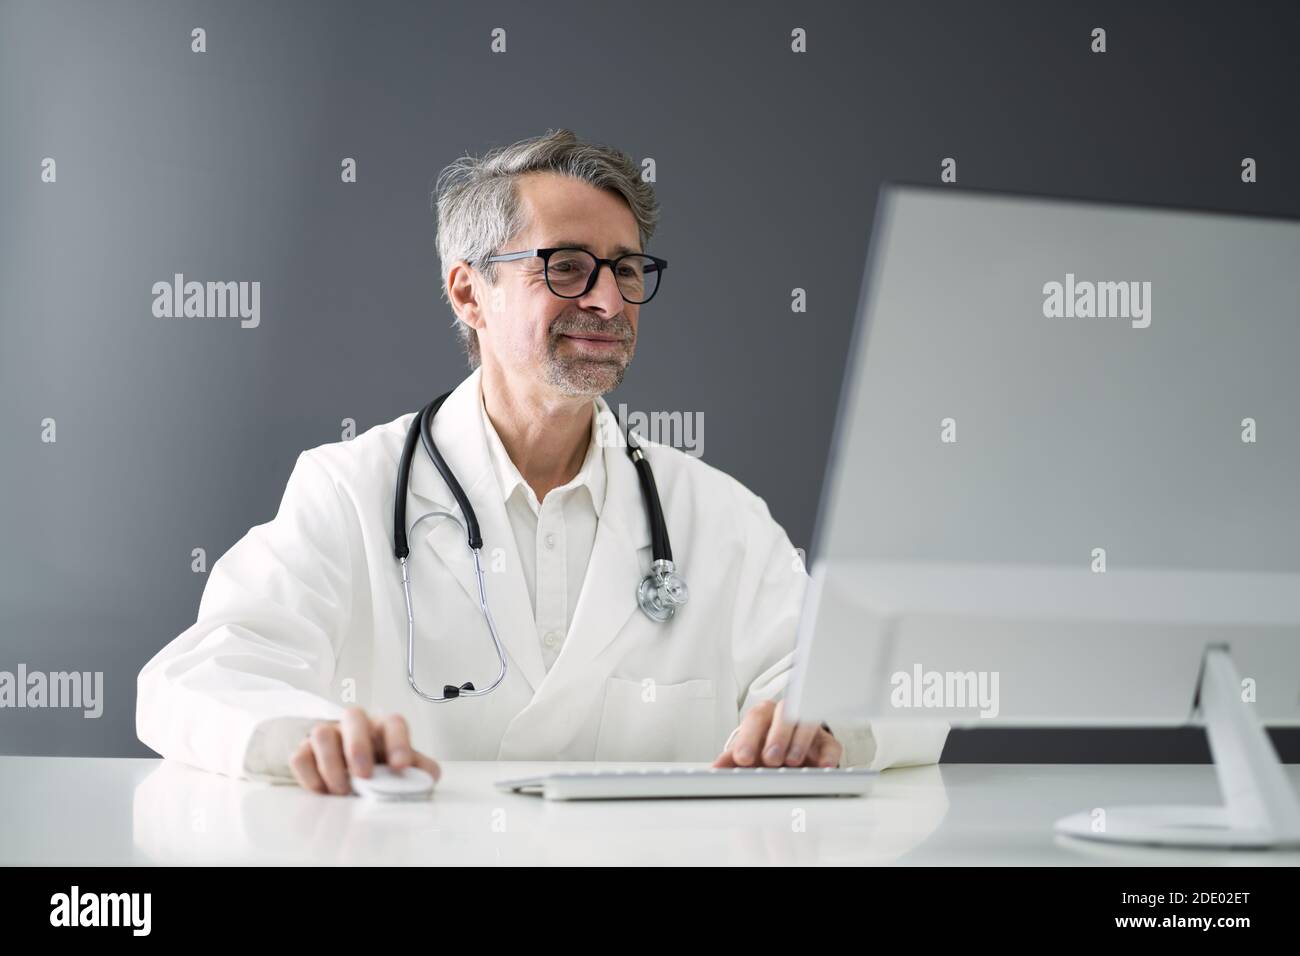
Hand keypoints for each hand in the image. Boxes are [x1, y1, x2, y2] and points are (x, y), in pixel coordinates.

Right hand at [289, 708, 441, 794]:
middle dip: (357, 746)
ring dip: (331, 764)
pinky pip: (299, 756)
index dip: (399, 742)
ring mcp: (327, 736)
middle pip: (353, 716)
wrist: (350, 775)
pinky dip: (309, 776)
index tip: (401, 767)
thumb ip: (420, 771)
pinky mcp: (305, 751)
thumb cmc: (380, 768)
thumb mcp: (404, 769)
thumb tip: (428, 777)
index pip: (393, 722)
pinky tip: (322, 791)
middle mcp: (354, 726)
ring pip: (321, 733)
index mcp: (383, 728)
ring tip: (341, 790)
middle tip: (363, 775)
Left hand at [711, 698, 842, 768]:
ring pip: (807, 724)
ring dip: (799, 743)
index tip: (743, 757)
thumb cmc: (764, 745)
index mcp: (763, 715)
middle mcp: (786, 716)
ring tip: (792, 761)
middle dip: (777, 736)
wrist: (787, 747)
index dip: (749, 737)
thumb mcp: (748, 750)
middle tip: (770, 758)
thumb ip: (732, 758)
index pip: (756, 718)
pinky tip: (822, 766)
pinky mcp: (826, 742)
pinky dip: (827, 756)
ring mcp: (807, 728)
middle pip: (784, 715)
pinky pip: (830, 744)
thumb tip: (717, 768)